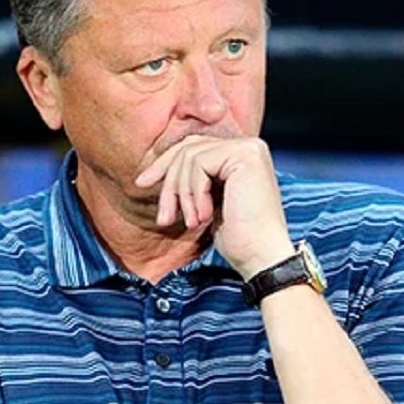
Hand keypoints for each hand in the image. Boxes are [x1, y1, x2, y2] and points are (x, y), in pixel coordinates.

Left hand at [134, 136, 293, 278]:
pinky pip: (199, 164)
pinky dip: (193, 193)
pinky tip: (203, 217)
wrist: (262, 257)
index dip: (164, 165)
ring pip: (190, 157)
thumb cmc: (239, 238)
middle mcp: (249, 146)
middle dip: (169, 183)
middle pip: (188, 149)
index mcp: (241, 154)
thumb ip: (195, 180)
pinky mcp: (245, 156)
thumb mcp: (208, 202)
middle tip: (164, 217)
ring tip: (191, 222)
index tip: (141, 184)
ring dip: (182, 194)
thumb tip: (160, 169)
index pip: (193, 147)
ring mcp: (249, 148)